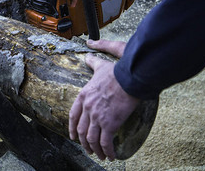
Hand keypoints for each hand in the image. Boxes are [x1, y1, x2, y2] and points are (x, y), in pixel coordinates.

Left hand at [69, 39, 139, 160]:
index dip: (73, 127)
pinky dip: (107, 151)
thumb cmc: (119, 70)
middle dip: (84, 142)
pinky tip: (111, 156)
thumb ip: (93, 59)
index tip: (74, 135)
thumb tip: (89, 48)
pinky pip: (105, 142)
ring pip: (91, 138)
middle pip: (81, 129)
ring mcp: (97, 116)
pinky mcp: (110, 123)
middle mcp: (88, 106)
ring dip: (95, 149)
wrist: (132, 77)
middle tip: (88, 148)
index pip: (73, 114)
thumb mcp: (102, 63)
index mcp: (84, 94)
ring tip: (100, 155)